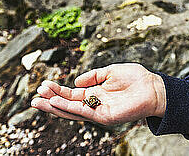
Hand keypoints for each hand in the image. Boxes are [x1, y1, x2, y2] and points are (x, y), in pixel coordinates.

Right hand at [31, 63, 165, 125]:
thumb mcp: (111, 71)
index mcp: (95, 93)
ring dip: (55, 107)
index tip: (43, 85)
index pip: (71, 94)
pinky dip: (69, 108)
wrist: (154, 88)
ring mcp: (99, 111)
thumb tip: (75, 81)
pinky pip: (84, 112)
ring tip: (39, 101)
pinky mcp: (105, 116)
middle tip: (34, 97)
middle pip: (67, 104)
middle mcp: (94, 104)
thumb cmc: (136, 78)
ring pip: (72, 111)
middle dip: (50, 101)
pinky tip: (57, 102)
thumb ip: (93, 75)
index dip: (57, 90)